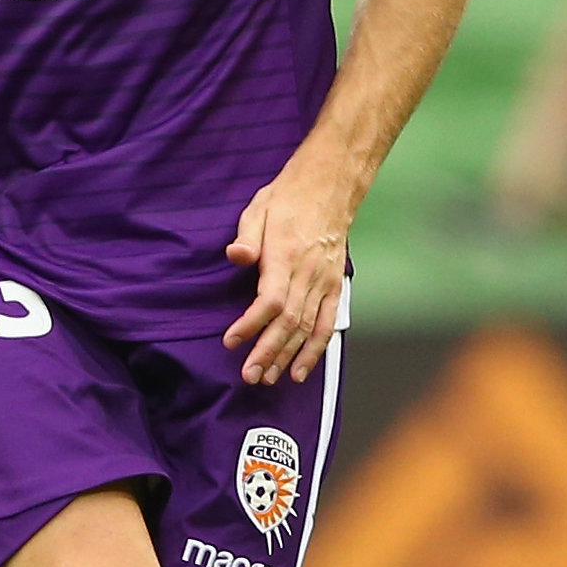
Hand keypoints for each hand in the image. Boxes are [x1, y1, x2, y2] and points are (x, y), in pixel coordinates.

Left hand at [222, 160, 354, 385]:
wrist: (329, 187)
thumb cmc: (290, 198)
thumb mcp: (259, 208)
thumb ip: (247, 236)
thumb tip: (236, 256)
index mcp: (286, 255)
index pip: (270, 300)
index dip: (251, 325)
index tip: (232, 341)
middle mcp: (308, 273)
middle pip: (289, 322)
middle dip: (268, 352)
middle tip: (249, 375)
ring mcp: (324, 282)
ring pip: (307, 328)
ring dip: (288, 357)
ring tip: (269, 378)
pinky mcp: (334, 287)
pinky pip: (327, 325)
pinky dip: (315, 350)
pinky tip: (301, 370)